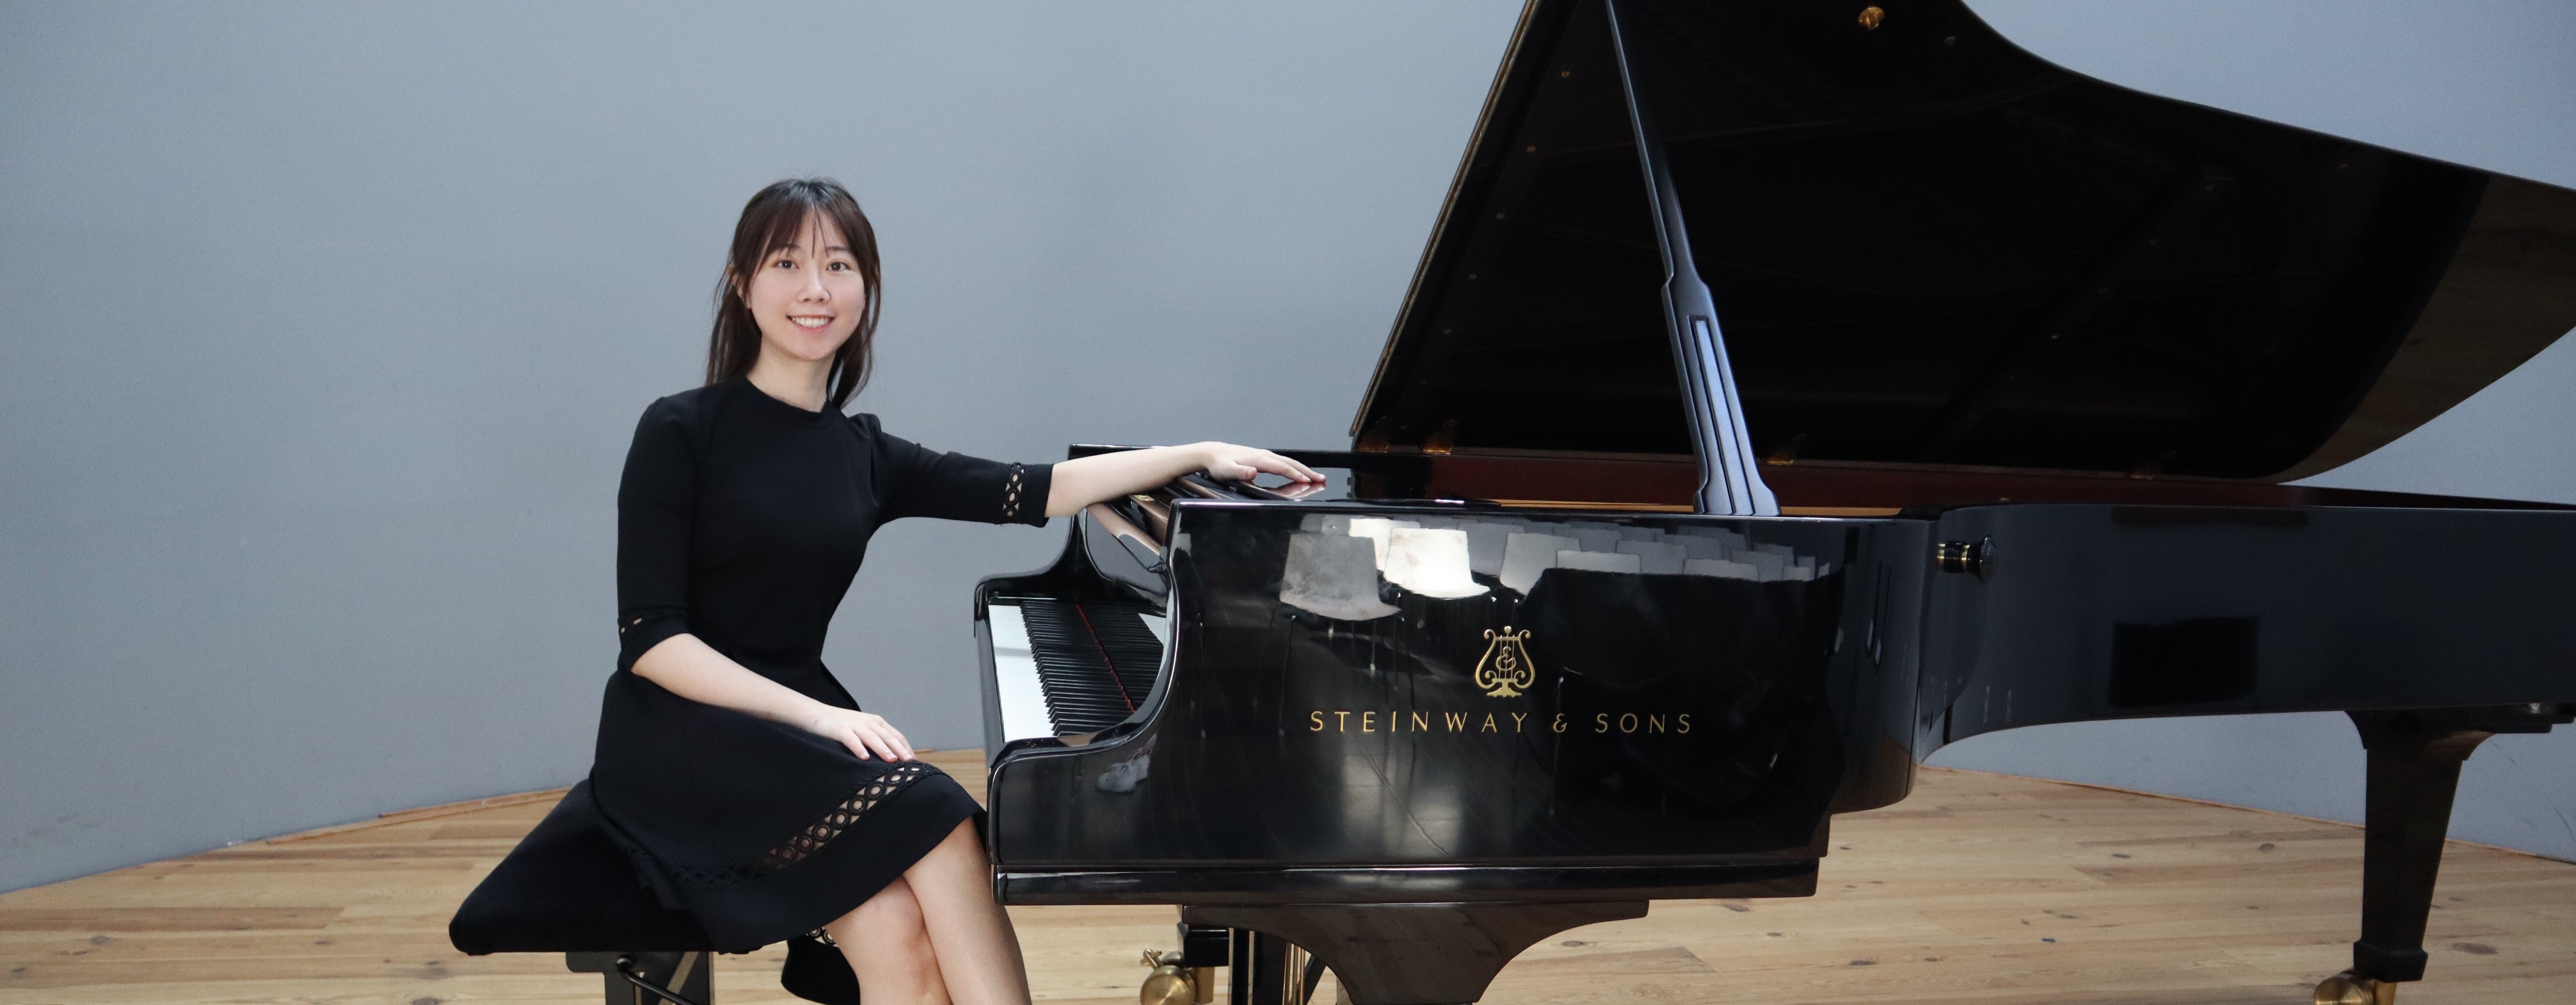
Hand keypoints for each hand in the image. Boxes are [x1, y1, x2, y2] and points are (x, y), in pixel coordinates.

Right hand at [804, 707, 914, 760]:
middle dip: (900, 749)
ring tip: (892, 760)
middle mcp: (868, 722)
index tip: (914, 761)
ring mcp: (854, 725)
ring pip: (872, 737)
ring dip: (883, 749)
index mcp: (876, 723)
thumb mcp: (862, 731)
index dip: (906, 747)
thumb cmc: (842, 726)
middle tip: (909, 761)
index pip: (896, 735)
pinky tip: (864, 758)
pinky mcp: (839, 729)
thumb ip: (876, 740)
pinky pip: (851, 739)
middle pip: (887, 736)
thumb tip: (893, 759)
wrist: (815, 714)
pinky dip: (858, 748)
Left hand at [1194, 442, 1324, 484]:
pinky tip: (1300, 472)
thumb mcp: (1226, 471)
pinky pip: (1283, 462)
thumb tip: (1254, 472)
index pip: (1281, 467)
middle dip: (1307, 471)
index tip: (1308, 481)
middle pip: (1289, 463)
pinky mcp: (1263, 458)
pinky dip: (1295, 467)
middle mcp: (1264, 455)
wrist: (1213, 453)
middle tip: (1322, 479)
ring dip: (1304, 469)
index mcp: (1258, 459)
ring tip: (1317, 477)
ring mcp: (1264, 455)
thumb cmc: (1219, 464)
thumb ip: (1240, 472)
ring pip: (1288, 462)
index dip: (1295, 474)